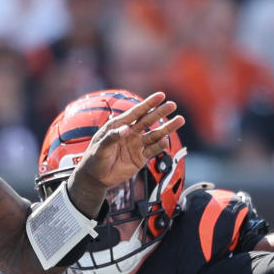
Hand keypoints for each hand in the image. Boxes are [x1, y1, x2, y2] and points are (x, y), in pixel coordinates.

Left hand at [67, 93, 184, 216]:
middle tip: (172, 105)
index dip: (148, 104)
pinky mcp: (140, 158)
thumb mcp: (100, 148)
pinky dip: (160, 145)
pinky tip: (166, 140)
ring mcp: (136, 145)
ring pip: (154, 134)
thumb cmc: (94, 160)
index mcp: (118, 126)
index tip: (161, 95)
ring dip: (166, 128)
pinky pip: (152, 150)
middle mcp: (129, 133)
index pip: (135, 112)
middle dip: (160, 112)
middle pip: (148, 121)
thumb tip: (127, 129)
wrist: (95, 178)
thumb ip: (112, 138)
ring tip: (179, 120)